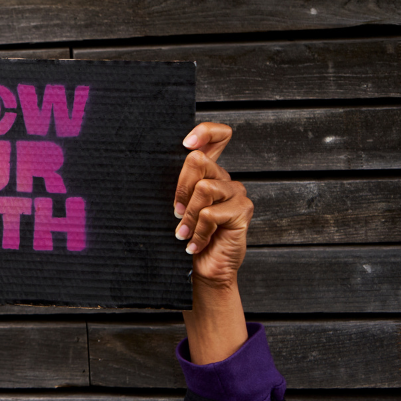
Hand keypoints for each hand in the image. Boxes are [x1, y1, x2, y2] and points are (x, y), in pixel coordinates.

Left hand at [174, 122, 253, 290]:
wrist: (204, 268)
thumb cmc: (187, 236)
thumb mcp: (178, 207)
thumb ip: (178, 186)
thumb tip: (158, 165)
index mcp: (209, 172)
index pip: (218, 136)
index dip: (204, 132)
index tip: (185, 144)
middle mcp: (224, 178)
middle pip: (197, 161)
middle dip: (180, 189)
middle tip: (176, 214)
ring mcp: (237, 193)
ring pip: (203, 189)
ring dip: (188, 216)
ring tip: (184, 233)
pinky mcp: (242, 210)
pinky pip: (211, 213)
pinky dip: (198, 232)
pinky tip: (195, 244)